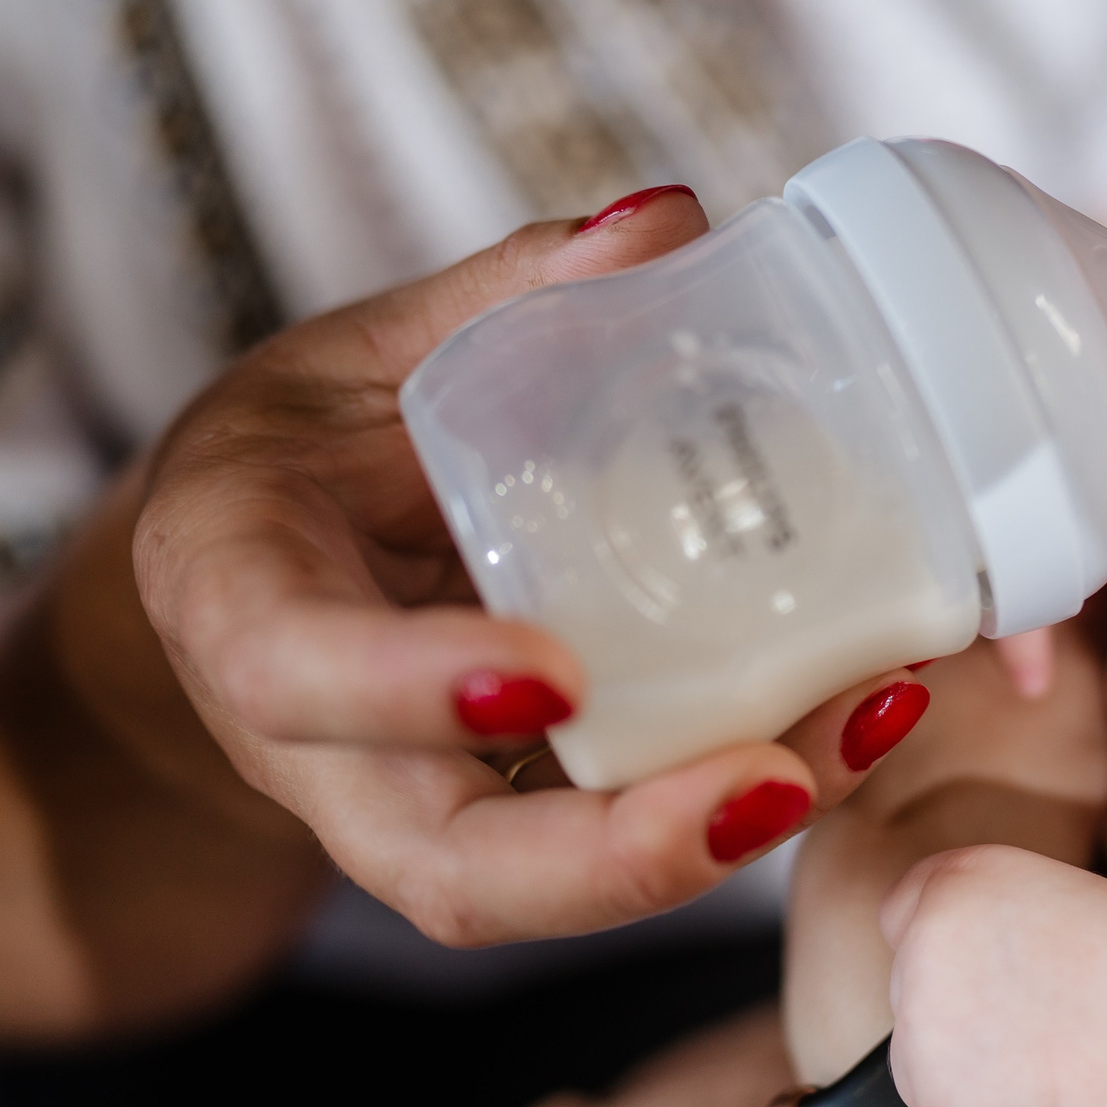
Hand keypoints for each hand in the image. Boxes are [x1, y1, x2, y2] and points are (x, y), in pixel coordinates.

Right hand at [133, 187, 939, 945]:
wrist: (267, 572)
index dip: (412, 688)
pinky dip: (750, 789)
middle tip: (770, 781)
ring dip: (720, 833)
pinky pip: (625, 835)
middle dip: (616, 854)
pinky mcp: (521, 813)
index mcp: (239, 598)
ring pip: (554, 886)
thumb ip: (500, 295)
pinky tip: (867, 709)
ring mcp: (427, 803)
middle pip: (452, 870)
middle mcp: (325, 747)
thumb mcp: (362, 351)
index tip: (555, 671)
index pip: (295, 672)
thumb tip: (664, 220)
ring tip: (865, 725)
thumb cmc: (308, 454)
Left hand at [880, 846, 1106, 1106]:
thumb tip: (975, 968)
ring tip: (1056, 1072)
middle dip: (961, 1025)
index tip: (976, 973)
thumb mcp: (1058, 901)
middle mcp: (919, 952)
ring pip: (926, 1076)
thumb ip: (995, 923)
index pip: (904, 910)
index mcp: (954, 885)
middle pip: (913, 999)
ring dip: (974, 1087)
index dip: (941, 948)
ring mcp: (919, 1040)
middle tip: (1037, 1032)